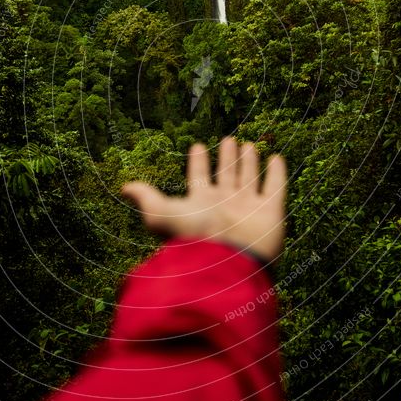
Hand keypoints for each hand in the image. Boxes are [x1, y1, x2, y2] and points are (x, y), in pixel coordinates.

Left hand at [121, 137, 286, 261]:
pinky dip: (276, 173)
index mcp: (201, 203)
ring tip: (247, 144)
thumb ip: (147, 199)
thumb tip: (124, 187)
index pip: (198, 177)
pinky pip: (275, 187)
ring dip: (248, 161)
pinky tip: (275, 158)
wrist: (229, 261)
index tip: (197, 146)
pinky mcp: (271, 211)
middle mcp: (225, 204)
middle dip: (226, 158)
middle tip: (228, 139)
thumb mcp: (162, 214)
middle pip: (225, 175)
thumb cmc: (194, 238)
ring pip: (249, 177)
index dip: (197, 162)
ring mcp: (249, 207)